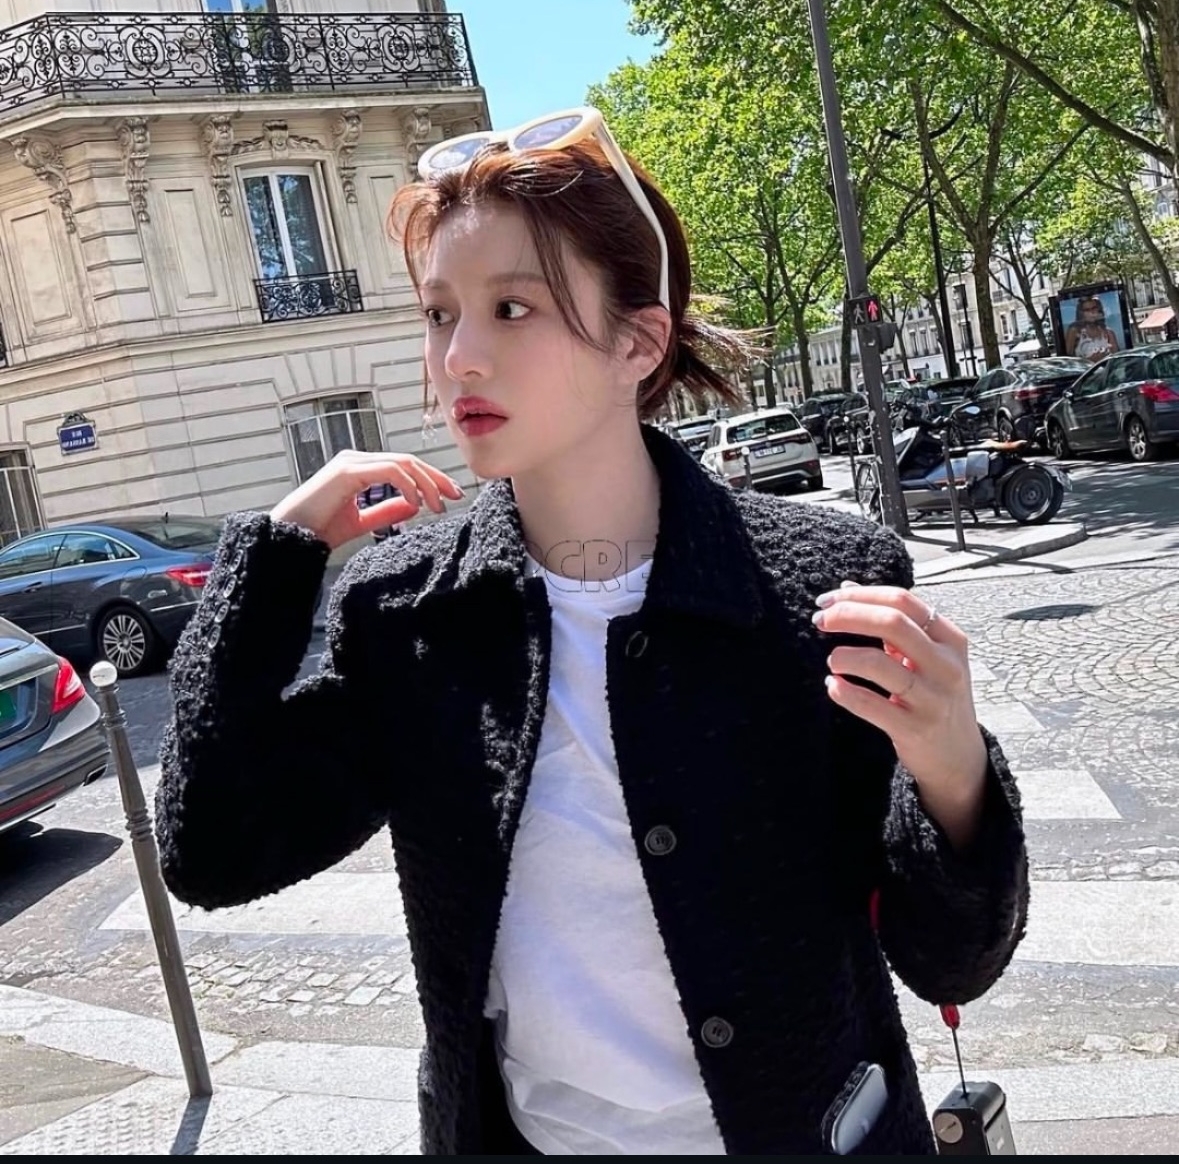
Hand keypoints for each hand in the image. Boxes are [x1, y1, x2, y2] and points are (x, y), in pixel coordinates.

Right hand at [270, 449, 464, 550]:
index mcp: (360, 469)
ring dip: (426, 483)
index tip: (450, 497)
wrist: (290, 539)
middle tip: (456, 496)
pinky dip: (408, 484)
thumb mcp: (362, 521)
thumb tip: (414, 504)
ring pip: (402, 463)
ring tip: (437, 506)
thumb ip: (386, 510)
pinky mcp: (347, 471)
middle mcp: (356, 460)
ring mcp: (351, 462)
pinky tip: (417, 502)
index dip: (430, 479)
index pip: (404, 466)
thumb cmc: (319, 530)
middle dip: (436, 478)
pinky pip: (389, 470)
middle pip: (408, 460)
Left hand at [813, 582, 987, 847]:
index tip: (828, 601)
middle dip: (849, 615)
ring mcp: (933, 698)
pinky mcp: (915, 728)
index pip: (903, 601)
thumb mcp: (927, 656)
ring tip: (832, 660)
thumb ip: (893, 623)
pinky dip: (845, 693)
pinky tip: (832, 686)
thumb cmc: (935, 694)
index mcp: (950, 639)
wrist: (958, 756)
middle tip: (820, 621)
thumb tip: (848, 587)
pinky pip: (872, 705)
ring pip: (880, 664)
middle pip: (892, 623)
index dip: (861, 595)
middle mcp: (946, 665)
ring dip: (845, 656)